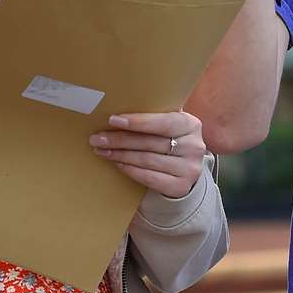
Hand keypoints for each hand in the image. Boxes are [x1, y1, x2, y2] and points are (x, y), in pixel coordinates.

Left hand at [90, 110, 205, 198]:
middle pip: (150, 142)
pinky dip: (130, 170)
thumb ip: (153, 116)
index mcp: (191, 124)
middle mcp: (194, 146)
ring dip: (120, 155)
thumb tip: (118, 105)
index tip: (113, 120)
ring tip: (102, 150)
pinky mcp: (180, 187)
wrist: (183, 172)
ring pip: (147, 160)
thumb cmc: (169, 142)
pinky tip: (117, 164)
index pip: (163, 122)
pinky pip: (149, 177)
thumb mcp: (168, 126)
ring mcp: (189, 169)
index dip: (138, 121)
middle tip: (97, 138)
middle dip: (120, 139)